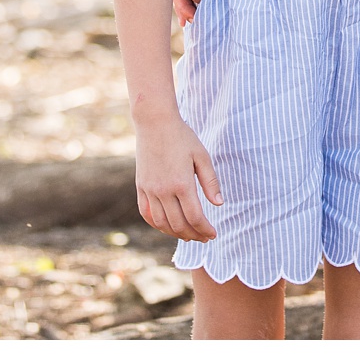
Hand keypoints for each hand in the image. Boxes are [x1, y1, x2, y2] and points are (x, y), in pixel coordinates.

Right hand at [135, 116, 221, 241]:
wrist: (155, 122)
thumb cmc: (182, 137)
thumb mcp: (202, 156)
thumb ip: (210, 182)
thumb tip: (219, 204)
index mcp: (182, 183)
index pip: (195, 217)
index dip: (206, 229)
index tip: (213, 234)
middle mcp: (164, 191)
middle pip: (179, 224)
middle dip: (194, 235)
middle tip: (204, 237)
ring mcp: (150, 190)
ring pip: (162, 223)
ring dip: (176, 233)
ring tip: (188, 235)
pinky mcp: (140, 187)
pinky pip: (146, 214)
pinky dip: (157, 225)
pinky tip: (167, 226)